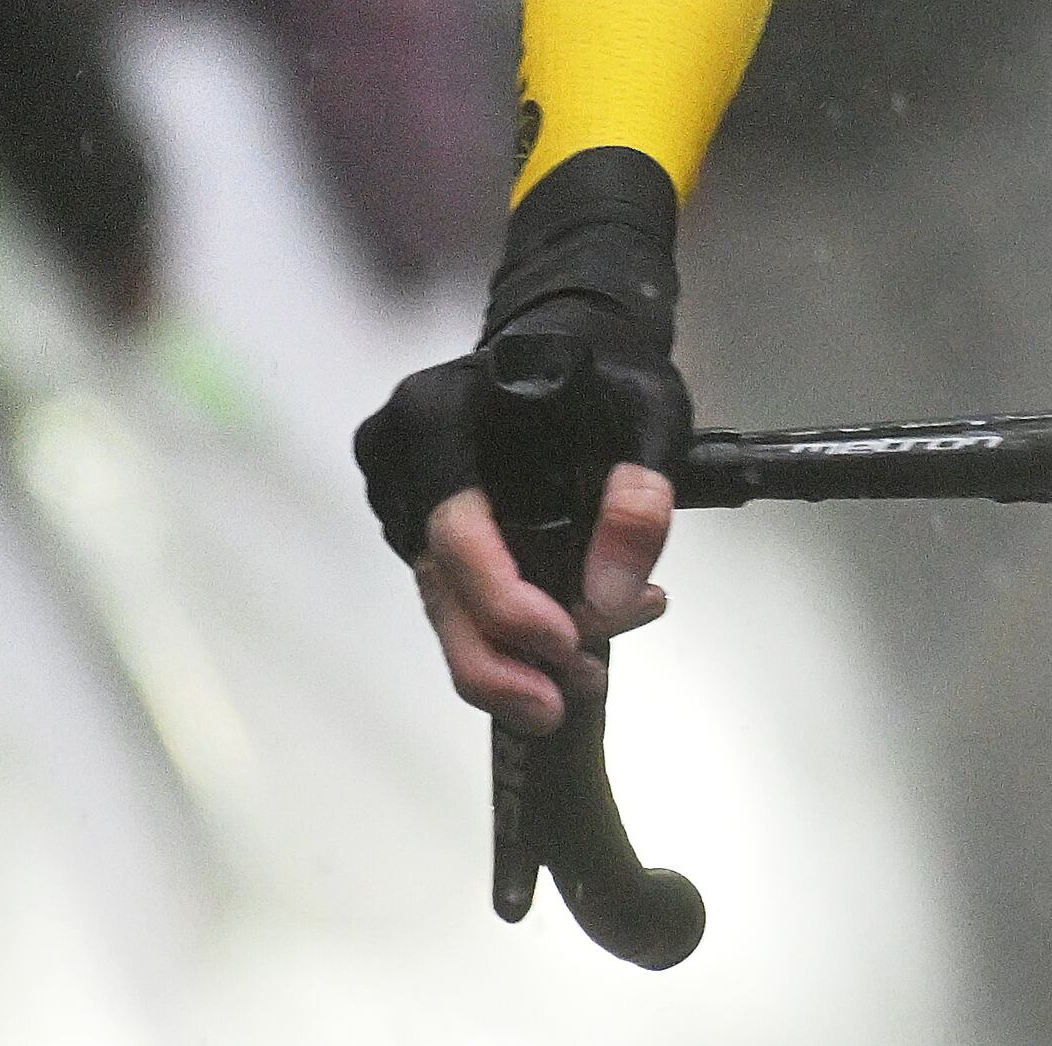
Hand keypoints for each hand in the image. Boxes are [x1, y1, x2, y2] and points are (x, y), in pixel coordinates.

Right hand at [353, 146, 689, 731]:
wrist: (574, 354)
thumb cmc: (608, 373)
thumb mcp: (651, 414)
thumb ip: (642, 493)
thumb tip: (616, 595)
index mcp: (435, 412)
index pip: (455, 526)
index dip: (505, 597)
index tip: (568, 639)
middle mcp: (400, 462)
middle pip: (440, 584)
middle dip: (503, 657)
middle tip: (569, 698)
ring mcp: (402, 503)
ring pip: (446, 606)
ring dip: (512, 658)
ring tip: (582, 682)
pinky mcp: (422, 536)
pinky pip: (457, 600)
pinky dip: (510, 635)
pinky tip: (573, 650)